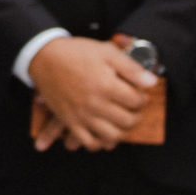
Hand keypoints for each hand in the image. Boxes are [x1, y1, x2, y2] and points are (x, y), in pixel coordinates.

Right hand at [28, 37, 156, 151]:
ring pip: (112, 135)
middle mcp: (95, 103)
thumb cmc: (75, 52)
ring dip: (122, 131)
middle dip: (136, 115)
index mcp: (106, 85)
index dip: (142, 97)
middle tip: (132, 108)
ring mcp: (82, 114)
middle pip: (128, 121)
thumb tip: (152, 83)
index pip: (137, 101)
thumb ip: (131, 67)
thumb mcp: (106, 51)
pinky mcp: (69, 120)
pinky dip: (100, 143)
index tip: (139, 93)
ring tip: (121, 121)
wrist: (43, 57)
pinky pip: (88, 142)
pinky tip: (103, 134)